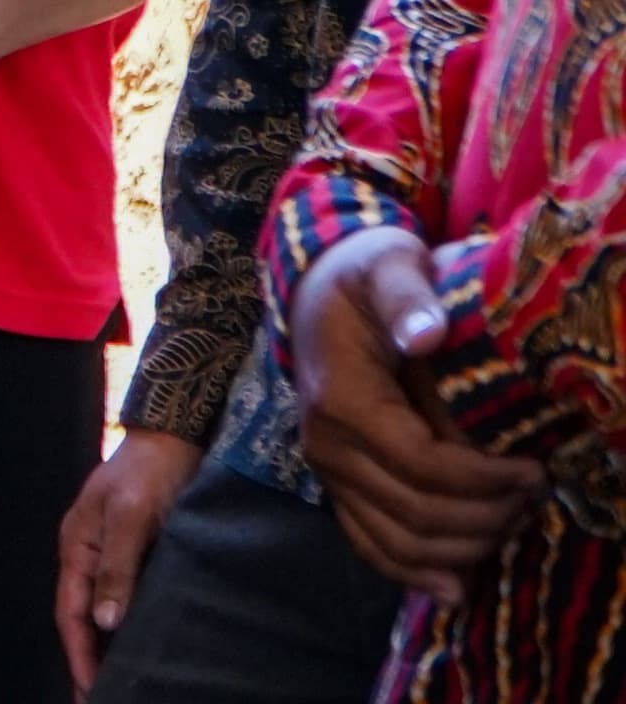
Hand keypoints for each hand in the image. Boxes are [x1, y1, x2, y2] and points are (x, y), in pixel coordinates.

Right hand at [56, 425, 198, 690]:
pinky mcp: (138, 550)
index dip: (78, 653)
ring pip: (106, 608)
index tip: (91, 690)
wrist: (177, 435)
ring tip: (124, 677)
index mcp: (77, 546)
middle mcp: (90, 554)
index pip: (71, 612)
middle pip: (83, 615)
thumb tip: (105, 622)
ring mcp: (113, 552)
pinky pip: (128, 595)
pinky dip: (131, 622)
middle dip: (90, 656)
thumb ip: (118, 568)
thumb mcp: (131, 517)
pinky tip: (144, 640)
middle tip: (103, 695)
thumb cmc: (150, 473)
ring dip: (111, 643)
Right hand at [291, 229, 541, 599]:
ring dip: (463, 547)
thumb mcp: (388, 267)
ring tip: (513, 523)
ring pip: (396, 541)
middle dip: (487, 516)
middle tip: (536, 496)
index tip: (537, 469)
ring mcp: (326, 469)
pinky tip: (456, 588)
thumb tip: (429, 335)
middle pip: (415, 513)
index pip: (422, 466)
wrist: (318, 290)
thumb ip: (408, 298)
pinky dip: (412, 572)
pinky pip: (369, 543)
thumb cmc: (366, 276)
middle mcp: (326, 445)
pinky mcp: (334, 483)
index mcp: (341, 400)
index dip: (485, 480)